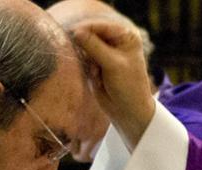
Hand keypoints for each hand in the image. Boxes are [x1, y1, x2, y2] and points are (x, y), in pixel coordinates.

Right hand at [69, 19, 156, 146]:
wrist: (128, 111)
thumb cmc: (128, 86)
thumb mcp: (113, 64)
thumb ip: (94, 46)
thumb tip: (76, 32)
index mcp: (125, 36)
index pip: (101, 26)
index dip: (86, 28)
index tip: (73, 34)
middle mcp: (115, 42)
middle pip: (91, 34)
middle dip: (86, 46)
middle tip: (89, 60)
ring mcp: (105, 53)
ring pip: (85, 47)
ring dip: (88, 60)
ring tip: (97, 73)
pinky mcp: (96, 64)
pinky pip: (84, 59)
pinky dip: (87, 67)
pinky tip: (96, 78)